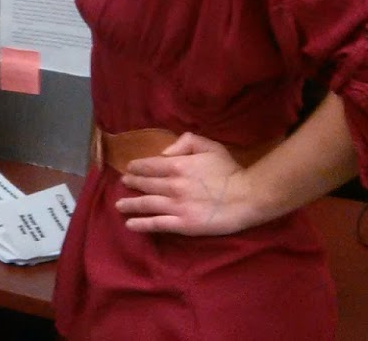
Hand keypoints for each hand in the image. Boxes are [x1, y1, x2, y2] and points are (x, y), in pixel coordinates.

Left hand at [115, 132, 262, 236]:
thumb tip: (164, 152)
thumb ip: (185, 142)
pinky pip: (156, 224)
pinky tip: (129, 224)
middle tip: (123, 183)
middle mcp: (172, 185)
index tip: (129, 168)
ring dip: (130, 204)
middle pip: (145, 184)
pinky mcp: (182, 224)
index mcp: (177, 165)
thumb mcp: (209, 146)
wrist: (247, 196)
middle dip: (132, 182)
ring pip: (146, 204)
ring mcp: (176, 206)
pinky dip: (141, 224)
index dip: (137, 167)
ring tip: (119, 205)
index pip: (150, 165)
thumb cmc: (230, 170)